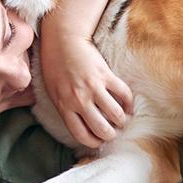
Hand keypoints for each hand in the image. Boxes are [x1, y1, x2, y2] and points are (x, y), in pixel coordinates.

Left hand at [40, 30, 133, 148]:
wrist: (62, 40)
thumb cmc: (55, 66)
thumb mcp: (53, 92)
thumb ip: (66, 108)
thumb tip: (81, 123)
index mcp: (64, 106)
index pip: (82, 135)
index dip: (94, 142)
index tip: (99, 141)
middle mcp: (79, 100)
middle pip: (101, 129)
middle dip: (111, 135)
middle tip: (114, 132)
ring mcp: (93, 87)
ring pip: (115, 114)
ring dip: (122, 120)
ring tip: (122, 119)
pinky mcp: (105, 75)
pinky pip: (123, 94)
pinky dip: (129, 103)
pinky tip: (128, 106)